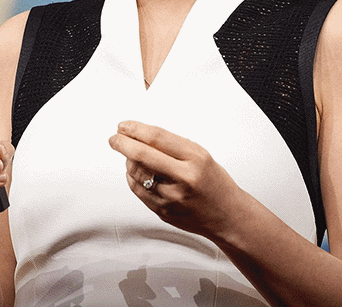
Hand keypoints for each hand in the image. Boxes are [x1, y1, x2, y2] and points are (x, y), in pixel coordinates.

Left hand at [108, 121, 248, 239]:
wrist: (227, 215)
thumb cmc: (215, 183)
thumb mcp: (202, 156)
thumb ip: (174, 146)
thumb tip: (142, 135)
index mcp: (195, 159)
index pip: (157, 137)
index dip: (136, 129)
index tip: (124, 126)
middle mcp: (183, 178)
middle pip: (142, 155)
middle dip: (122, 144)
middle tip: (114, 139)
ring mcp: (171, 197)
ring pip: (136, 173)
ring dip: (127, 161)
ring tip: (130, 155)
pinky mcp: (163, 211)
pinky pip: (138, 190)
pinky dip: (132, 178)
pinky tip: (135, 172)